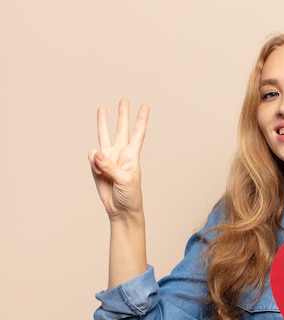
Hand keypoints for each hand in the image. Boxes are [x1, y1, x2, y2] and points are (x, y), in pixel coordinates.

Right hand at [87, 99, 149, 219]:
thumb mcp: (125, 180)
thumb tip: (95, 153)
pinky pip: (92, 157)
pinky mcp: (97, 166)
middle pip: (121, 130)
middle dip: (123, 115)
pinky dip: (93, 162)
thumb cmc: (130, 195)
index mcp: (132, 155)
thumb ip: (109, 166)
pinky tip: (97, 169)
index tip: (145, 106)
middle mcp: (121, 154)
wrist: (120, 209)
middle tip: (124, 101)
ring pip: (104, 136)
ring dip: (103, 123)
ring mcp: (108, 159)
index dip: (141, 120)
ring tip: (102, 108)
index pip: (138, 134)